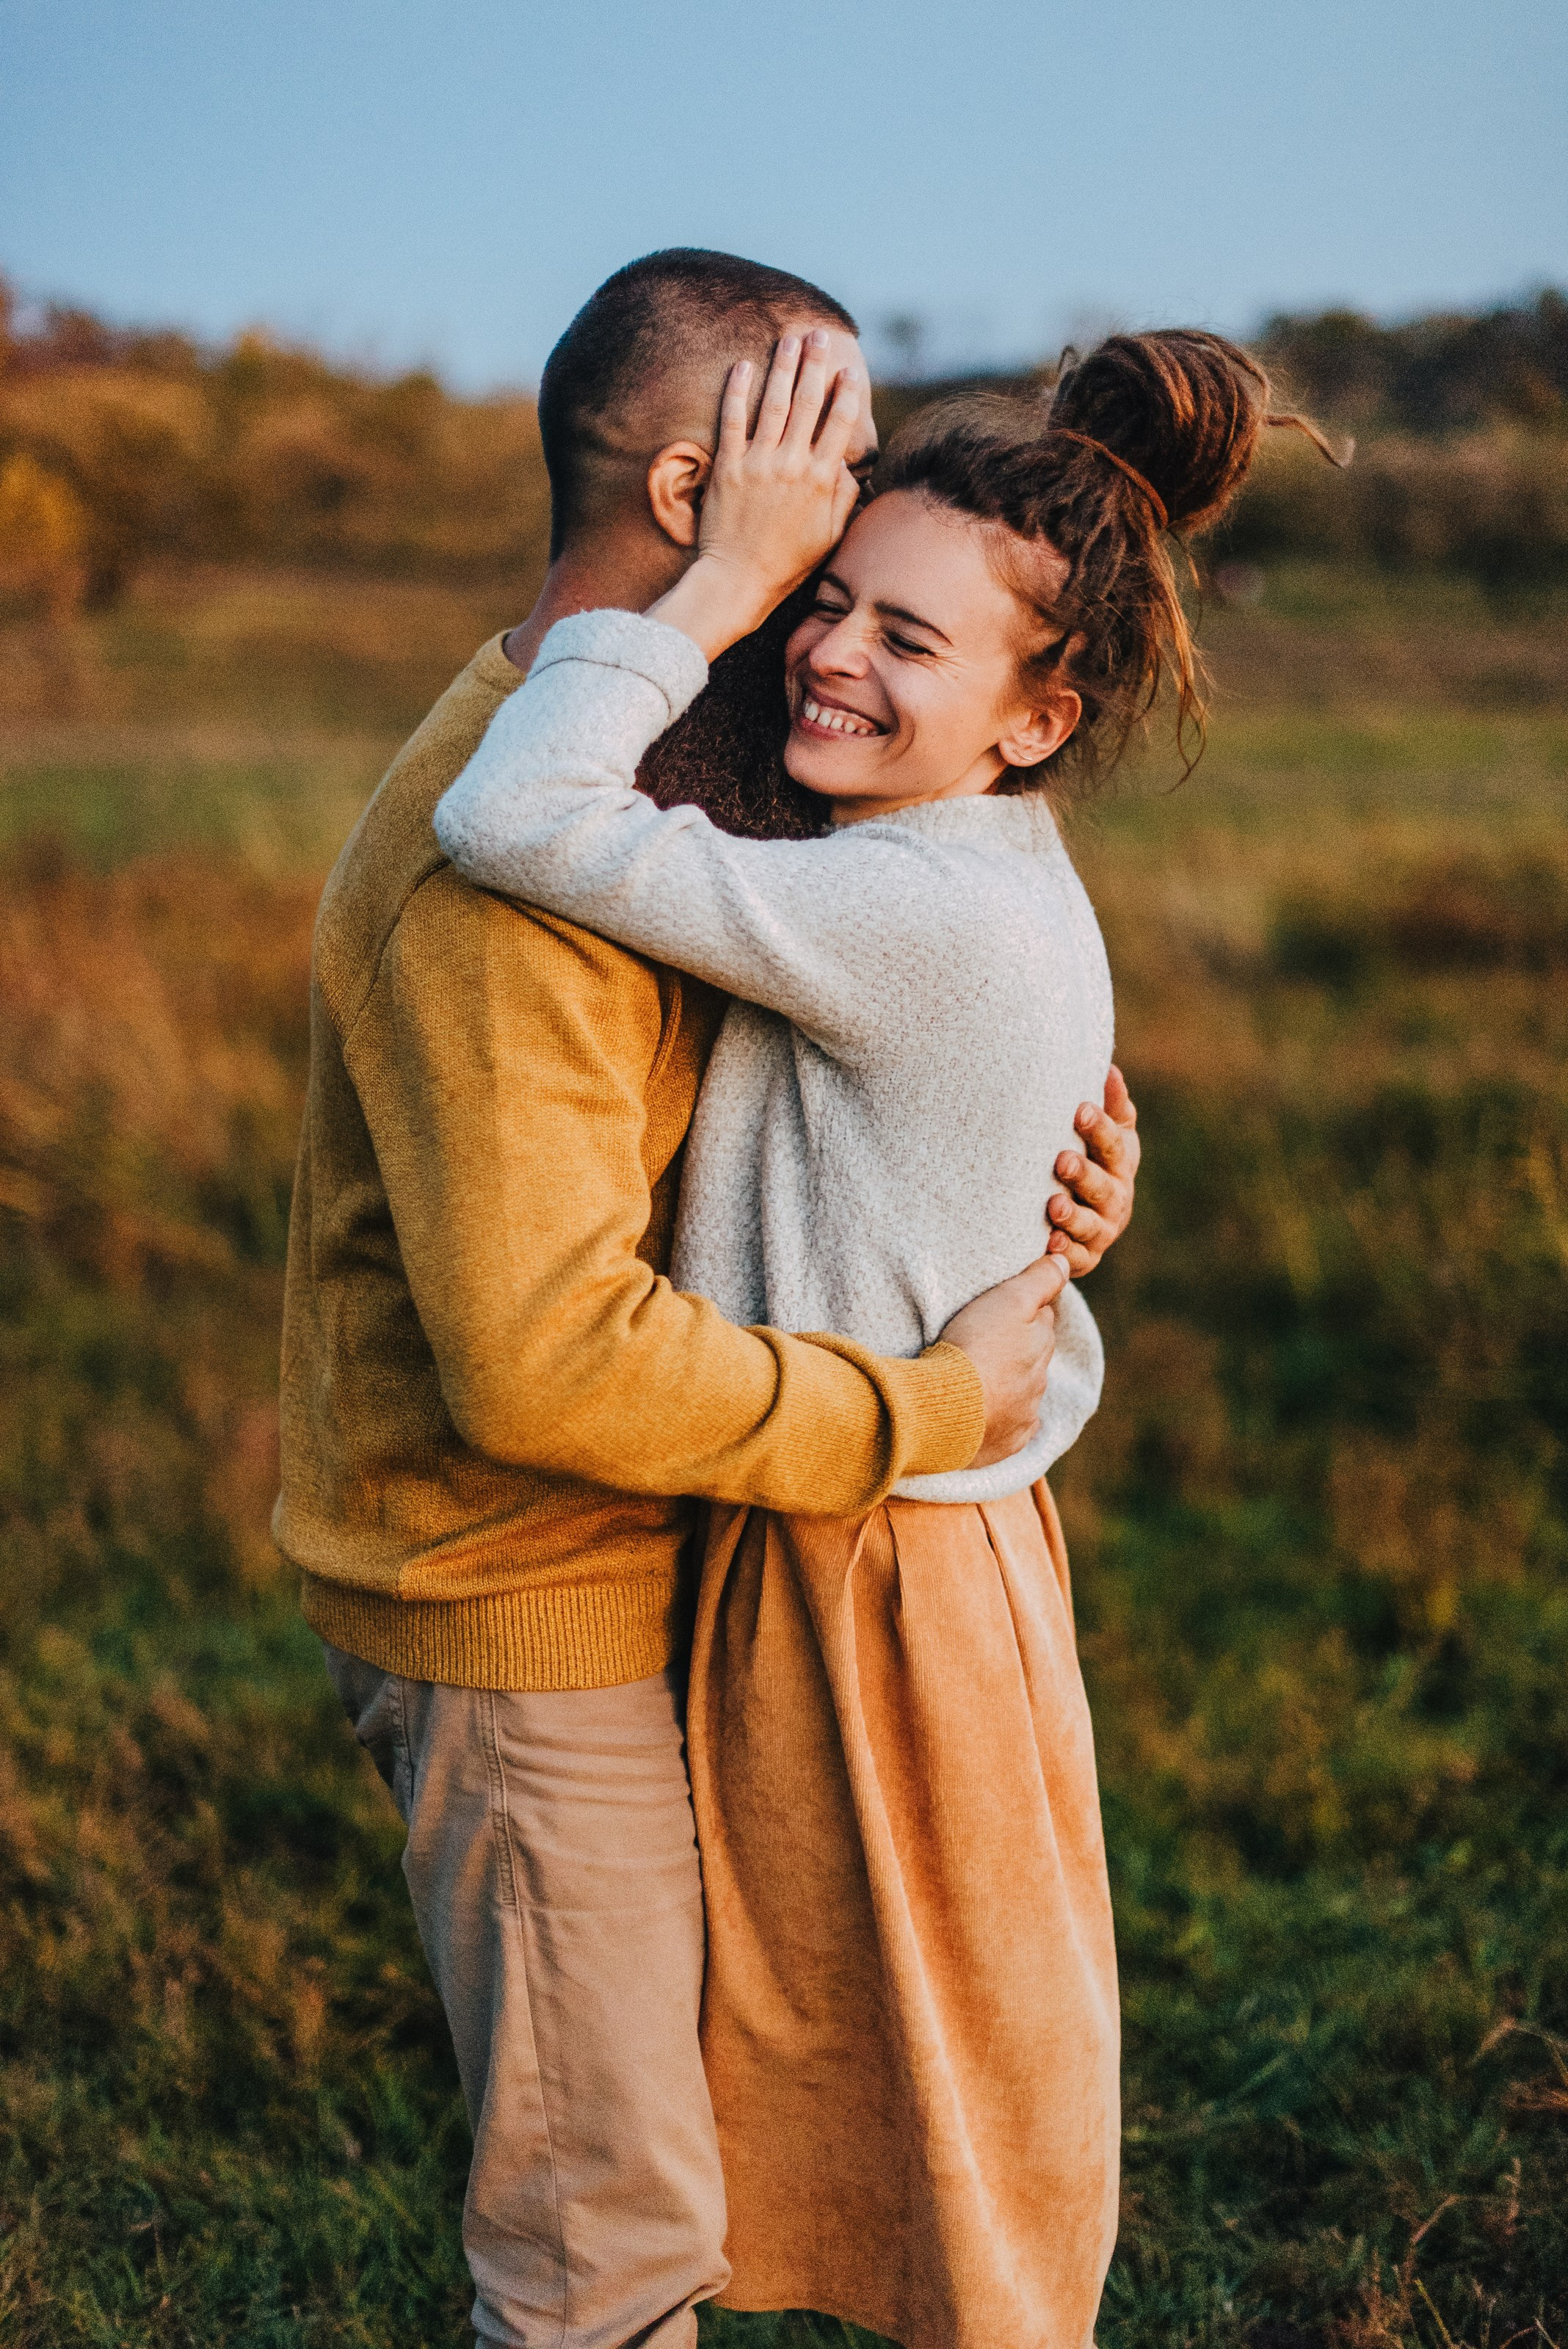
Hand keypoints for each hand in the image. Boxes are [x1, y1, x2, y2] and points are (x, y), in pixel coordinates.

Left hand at [648, 330, 862, 662]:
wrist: (738, 580)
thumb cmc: (788, 563)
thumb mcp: (830, 536)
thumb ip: (844, 497)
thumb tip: (851, 467)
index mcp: (822, 481)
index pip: (839, 424)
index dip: (846, 393)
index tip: (850, 369)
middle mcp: (792, 465)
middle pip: (808, 402)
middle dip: (816, 364)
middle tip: (819, 334)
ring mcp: (759, 463)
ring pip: (774, 403)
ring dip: (783, 366)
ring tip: (789, 339)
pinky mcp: (728, 467)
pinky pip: (733, 420)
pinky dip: (737, 390)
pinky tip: (743, 365)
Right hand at [938, 1250, 1068, 1468]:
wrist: (944, 1409)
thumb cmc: (975, 1348)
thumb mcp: (1009, 1300)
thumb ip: (1040, 1279)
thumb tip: (1066, 1261)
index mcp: (1041, 1344)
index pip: (1042, 1320)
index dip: (1025, 1311)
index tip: (1003, 1310)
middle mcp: (1040, 1382)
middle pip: (1033, 1357)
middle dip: (1018, 1349)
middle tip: (987, 1341)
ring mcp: (1025, 1415)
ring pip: (1022, 1393)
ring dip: (1006, 1384)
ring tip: (977, 1377)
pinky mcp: (1007, 1443)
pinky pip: (1011, 1428)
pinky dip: (1000, 1418)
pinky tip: (983, 1412)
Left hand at [1044, 1066, 1139, 1276]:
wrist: (1088, 1216)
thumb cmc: (1093, 1160)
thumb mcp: (1105, 1133)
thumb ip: (1111, 1105)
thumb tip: (1109, 1068)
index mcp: (1121, 1162)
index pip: (1115, 1143)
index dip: (1100, 1128)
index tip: (1080, 1110)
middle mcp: (1116, 1197)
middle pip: (1103, 1186)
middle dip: (1084, 1174)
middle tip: (1061, 1160)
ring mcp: (1102, 1229)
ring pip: (1090, 1225)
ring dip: (1073, 1216)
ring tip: (1053, 1205)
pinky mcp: (1085, 1256)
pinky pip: (1076, 1257)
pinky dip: (1064, 1252)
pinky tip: (1048, 1243)